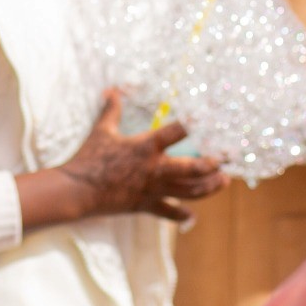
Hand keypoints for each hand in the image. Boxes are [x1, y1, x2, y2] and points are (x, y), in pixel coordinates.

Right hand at [56, 91, 227, 221]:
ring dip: (209, 187)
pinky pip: (170, 213)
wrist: (78, 192)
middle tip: (228, 158)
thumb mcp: (101, 130)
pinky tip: (192, 216)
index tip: (210, 118)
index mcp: (146, 147)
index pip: (176, 132)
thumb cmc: (88, 158)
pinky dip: (183, 215)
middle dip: (214, 164)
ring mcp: (153, 190)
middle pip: (194, 169)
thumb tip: (112, 89)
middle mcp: (155, 170)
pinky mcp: (146, 206)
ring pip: (190, 192)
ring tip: (223, 181)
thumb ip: (111, 109)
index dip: (194, 124)